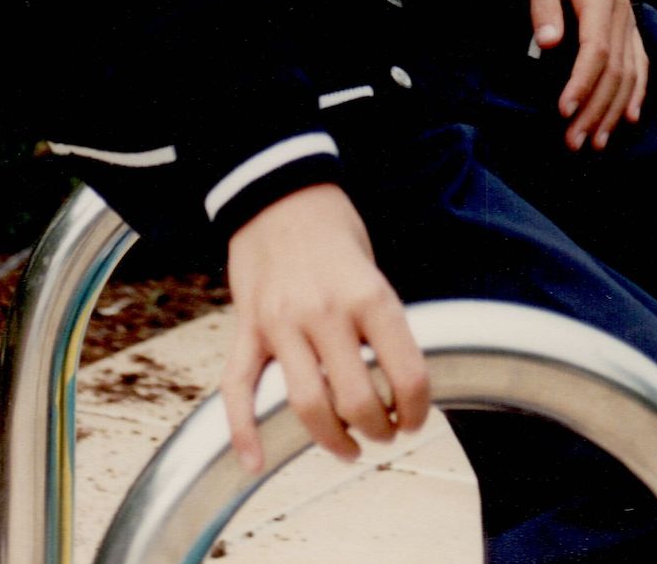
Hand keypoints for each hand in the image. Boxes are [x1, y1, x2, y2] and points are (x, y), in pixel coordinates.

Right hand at [222, 182, 430, 472]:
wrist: (278, 193)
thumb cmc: (335, 232)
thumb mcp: (373, 270)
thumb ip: (379, 324)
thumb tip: (396, 384)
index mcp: (367, 295)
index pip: (406, 374)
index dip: (418, 410)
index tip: (415, 419)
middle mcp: (324, 311)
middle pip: (356, 400)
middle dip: (377, 430)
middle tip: (384, 432)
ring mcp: (280, 321)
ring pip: (305, 405)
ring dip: (331, 440)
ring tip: (348, 447)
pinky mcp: (247, 327)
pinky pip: (239, 389)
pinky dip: (243, 433)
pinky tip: (254, 463)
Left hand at [521, 0, 648, 152]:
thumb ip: (543, 4)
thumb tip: (546, 44)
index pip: (596, 50)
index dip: (582, 84)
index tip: (563, 112)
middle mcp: (621, 11)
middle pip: (615, 70)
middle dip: (595, 110)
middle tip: (572, 144)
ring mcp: (628, 18)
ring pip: (629, 73)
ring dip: (613, 111)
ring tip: (594, 144)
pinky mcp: (626, 24)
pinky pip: (639, 63)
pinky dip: (636, 93)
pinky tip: (629, 119)